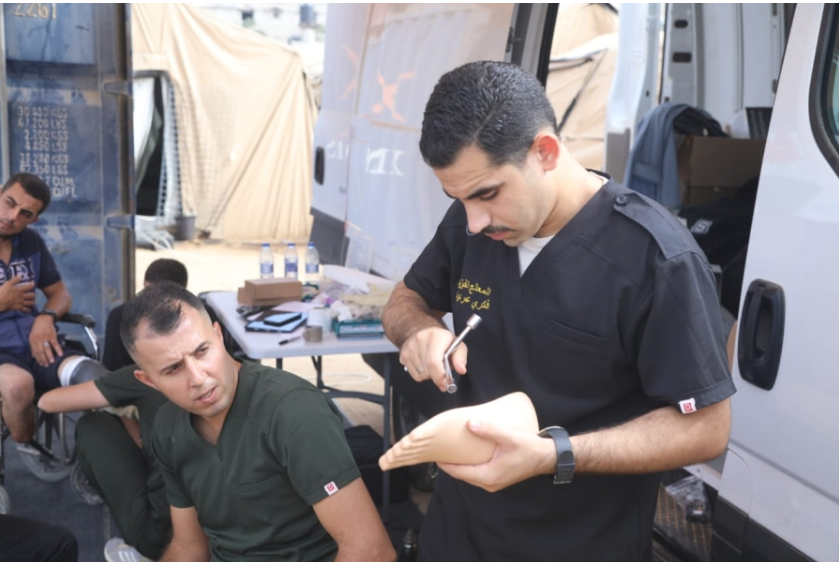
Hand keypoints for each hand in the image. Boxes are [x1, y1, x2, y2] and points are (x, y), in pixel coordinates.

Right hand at [0, 276, 35, 312]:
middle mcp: (23, 296)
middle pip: (32, 295)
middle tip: (31, 294)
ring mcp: (21, 303)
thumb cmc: (3, 292)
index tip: (33, 283)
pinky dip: (28, 310)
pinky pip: (26, 310)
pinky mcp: (19, 308)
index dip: (32, 284)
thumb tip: (20, 275)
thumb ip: (14, 280)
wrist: (0, 302)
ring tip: (31, 301)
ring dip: (32, 302)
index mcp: (20, 290)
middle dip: (33, 294)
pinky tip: (28, 310)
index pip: (30, 286)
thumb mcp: (7, 284)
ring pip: (31, 303)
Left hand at [29, 314, 62, 366]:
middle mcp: (38, 340)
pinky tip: (60, 354)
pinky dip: (58, 349)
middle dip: (43, 359)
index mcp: (32, 341)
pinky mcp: (52, 336)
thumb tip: (33, 356)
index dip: (38, 359)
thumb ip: (33, 346)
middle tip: (46, 365)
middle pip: (40, 352)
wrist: (43, 319)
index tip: (41, 364)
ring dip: (49, 356)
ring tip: (52, 362)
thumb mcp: (32, 337)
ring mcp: (45, 338)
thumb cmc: (37, 329)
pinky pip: (55, 344)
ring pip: (47, 349)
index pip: (35, 352)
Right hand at [399, 326, 467, 391]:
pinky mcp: (403, 354)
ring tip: (432, 364)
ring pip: (420, 375)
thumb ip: (460, 358)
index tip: (445, 384)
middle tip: (442, 372)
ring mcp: (409, 347)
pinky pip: (414, 375)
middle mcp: (420, 339)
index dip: (439, 376)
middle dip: (436, 376)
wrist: (422, 329)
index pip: (433, 362)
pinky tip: (424, 364)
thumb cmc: (443, 340)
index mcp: (436, 336)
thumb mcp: (457, 345)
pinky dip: (421, 374)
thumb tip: (461, 370)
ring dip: (429, 375)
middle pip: (427, 371)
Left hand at [437, 419, 555, 491]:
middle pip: (463, 475)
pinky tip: (467, 453)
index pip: (460, 472)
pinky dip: (470, 465)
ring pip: (470, 475)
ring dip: (461, 465)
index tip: (434, 455)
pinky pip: (478, 473)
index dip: (446, 465)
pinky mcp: (498, 478)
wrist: (547, 457)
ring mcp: (494, 482)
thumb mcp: (509, 437)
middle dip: (451, 464)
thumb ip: (489, 430)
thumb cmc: (529, 448)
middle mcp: (489, 483)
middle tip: (440, 450)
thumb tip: (469, 423)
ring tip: (451, 451)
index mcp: (488, 476)